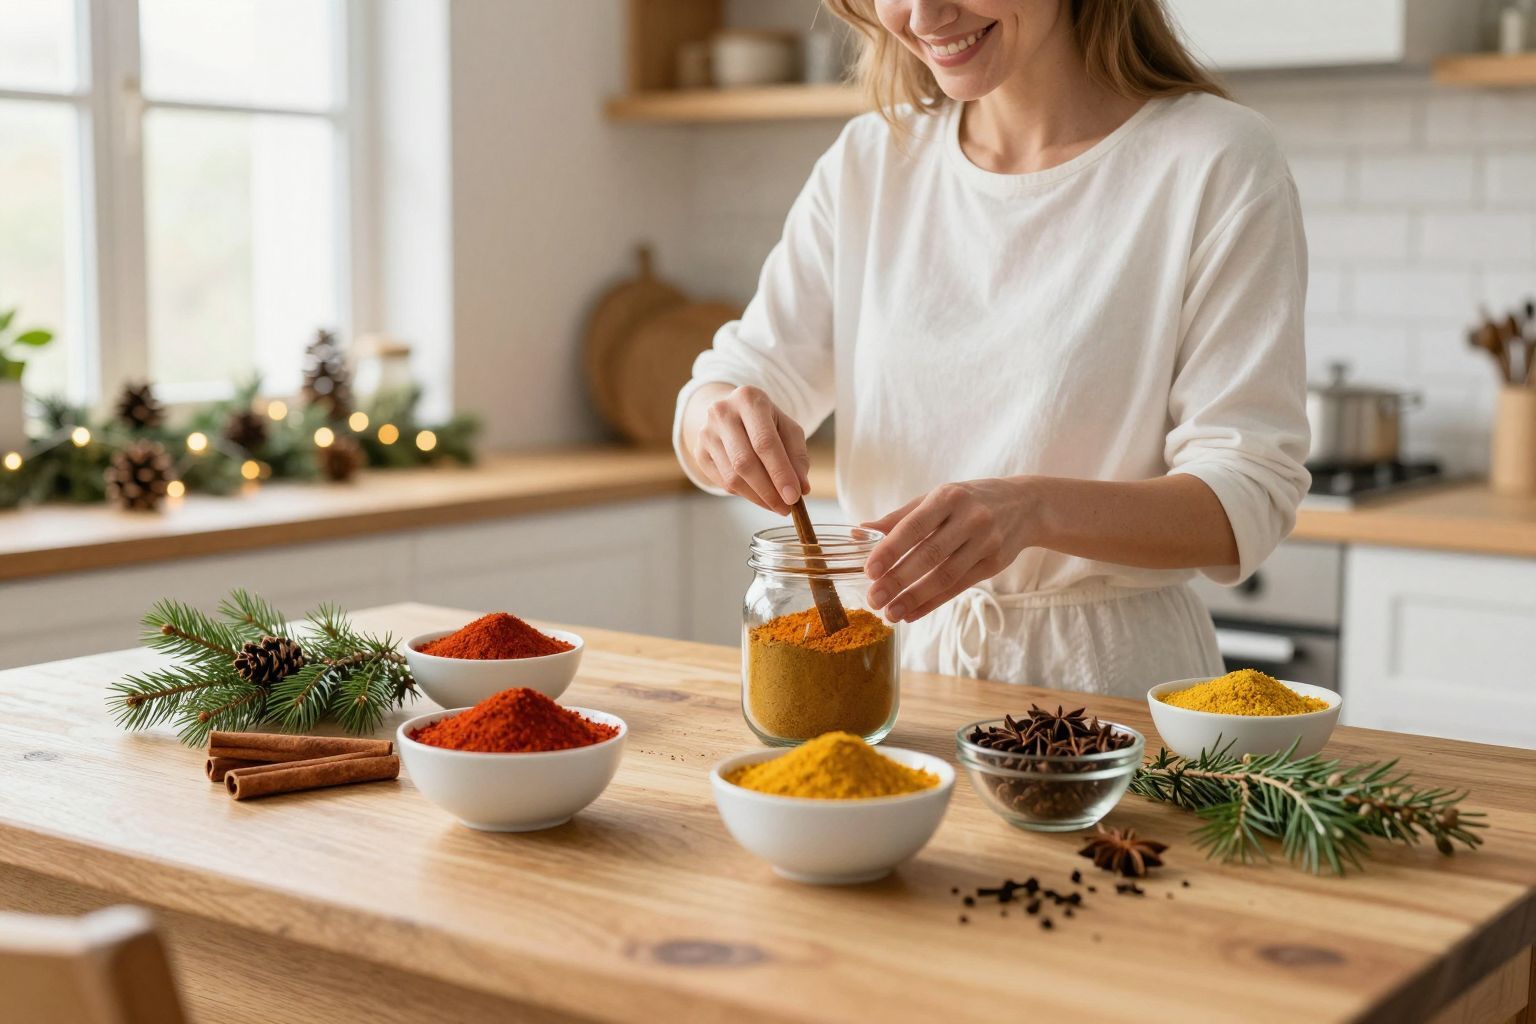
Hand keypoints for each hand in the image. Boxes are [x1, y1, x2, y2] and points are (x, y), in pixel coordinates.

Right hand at [687, 384, 810, 513]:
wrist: (731, 413)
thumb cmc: (765, 422)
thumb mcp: (787, 429)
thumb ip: (797, 456)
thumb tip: (801, 488)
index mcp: (749, 399)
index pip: (765, 442)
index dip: (780, 472)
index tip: (794, 496)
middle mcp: (722, 412)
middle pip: (745, 462)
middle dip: (768, 490)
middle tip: (786, 508)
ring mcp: (706, 433)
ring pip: (732, 476)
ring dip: (757, 496)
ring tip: (775, 504)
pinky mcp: (699, 452)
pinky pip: (723, 482)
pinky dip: (745, 494)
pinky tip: (759, 494)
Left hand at [862, 478, 1034, 622]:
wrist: (1026, 505)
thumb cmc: (969, 500)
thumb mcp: (937, 498)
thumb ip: (900, 517)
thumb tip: (860, 532)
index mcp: (949, 496)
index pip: (914, 526)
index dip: (891, 550)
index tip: (869, 571)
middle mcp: (970, 518)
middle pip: (929, 555)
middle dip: (898, 580)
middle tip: (873, 599)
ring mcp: (986, 542)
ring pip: (945, 576)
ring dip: (914, 598)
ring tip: (890, 613)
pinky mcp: (994, 564)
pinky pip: (959, 587)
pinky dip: (933, 603)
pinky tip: (911, 613)